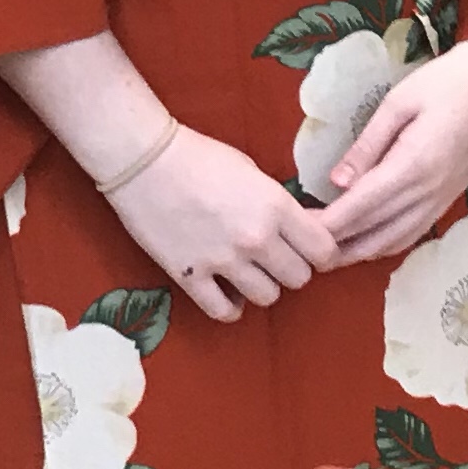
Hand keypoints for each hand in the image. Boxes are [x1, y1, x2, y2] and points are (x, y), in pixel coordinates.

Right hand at [111, 123, 340, 322]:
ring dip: (261, 286)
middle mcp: (256, 238)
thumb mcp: (254, 173)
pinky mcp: (190, 275)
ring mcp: (223, 260)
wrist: (144, 159)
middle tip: (273, 258)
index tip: (308, 250)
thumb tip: (303, 231)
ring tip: (246, 271)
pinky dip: (230, 306)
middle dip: (290, 269)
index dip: (320, 253)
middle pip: (299, 278)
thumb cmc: (199, 157)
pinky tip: (225, 291)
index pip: (324, 252)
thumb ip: (280, 207)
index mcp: (276, 206)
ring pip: (268, 297)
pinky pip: (224, 311)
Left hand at [318, 30, 467, 264]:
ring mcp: (444, 199)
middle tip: (304, 250)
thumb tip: (336, 183)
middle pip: (376, 234)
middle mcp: (430, 192)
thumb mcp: (398, 103)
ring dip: (360, 252)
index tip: (299, 232)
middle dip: (337, 247)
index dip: (328, 225)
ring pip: (395, 241)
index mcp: (414, 165)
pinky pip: (414, 233)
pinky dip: (386, 244)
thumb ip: (367, 146)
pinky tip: (366, 242)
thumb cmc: (447, 80)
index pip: (361, 208)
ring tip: (328, 254)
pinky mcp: (451, 198)